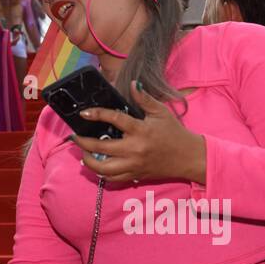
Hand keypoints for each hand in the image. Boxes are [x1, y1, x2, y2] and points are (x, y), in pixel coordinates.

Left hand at [72, 82, 206, 184]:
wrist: (189, 157)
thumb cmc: (175, 133)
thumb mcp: (161, 112)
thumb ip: (144, 98)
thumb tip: (132, 84)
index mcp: (140, 130)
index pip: (114, 119)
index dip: (97, 114)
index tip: (84, 113)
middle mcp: (134, 150)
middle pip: (100, 148)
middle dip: (83, 143)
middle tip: (75, 136)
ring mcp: (134, 165)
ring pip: (103, 169)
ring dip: (88, 161)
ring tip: (83, 152)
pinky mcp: (135, 176)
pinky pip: (112, 179)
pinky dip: (101, 173)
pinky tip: (96, 164)